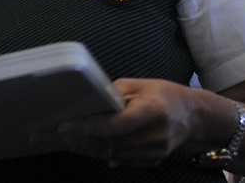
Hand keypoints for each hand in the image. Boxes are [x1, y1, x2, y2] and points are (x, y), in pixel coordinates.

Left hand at [51, 78, 198, 166]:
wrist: (194, 115)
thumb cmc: (163, 93)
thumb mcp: (139, 85)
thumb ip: (112, 94)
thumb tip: (88, 106)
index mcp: (152, 110)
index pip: (113, 124)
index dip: (86, 127)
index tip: (62, 127)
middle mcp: (155, 134)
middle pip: (108, 142)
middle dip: (77, 139)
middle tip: (50, 135)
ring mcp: (155, 151)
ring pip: (110, 154)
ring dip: (85, 147)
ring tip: (60, 140)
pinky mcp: (153, 161)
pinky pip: (120, 159)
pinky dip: (101, 152)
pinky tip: (84, 145)